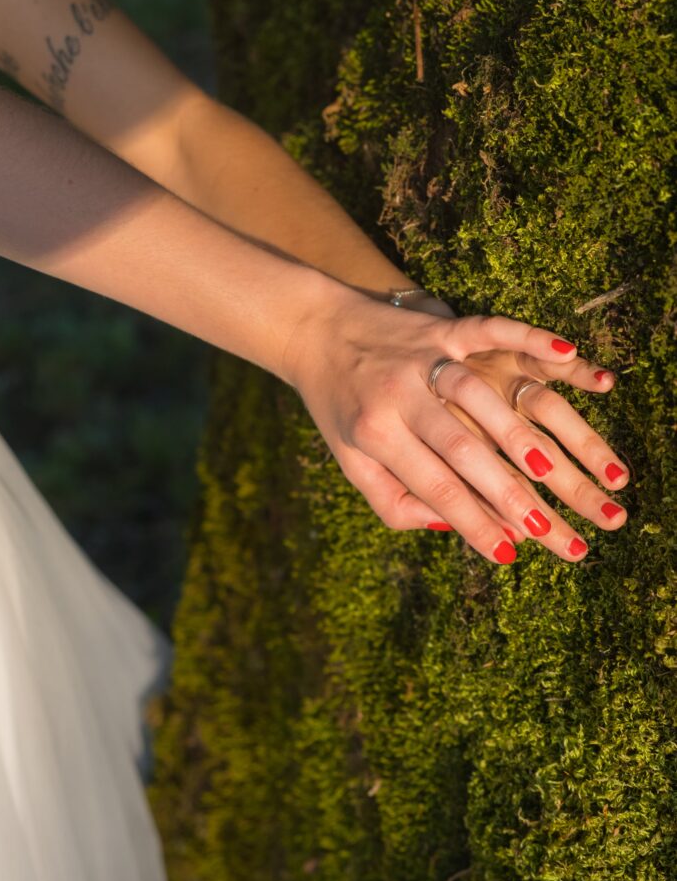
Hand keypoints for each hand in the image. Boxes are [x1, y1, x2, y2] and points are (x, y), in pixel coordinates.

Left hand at [287, 288, 610, 563]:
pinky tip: (567, 351)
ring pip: (478, 396)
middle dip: (506, 493)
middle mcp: (398, 396)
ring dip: (517, 432)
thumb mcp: (351, 460)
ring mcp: (421, 357)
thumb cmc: (339, 407)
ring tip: (553, 472)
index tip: (509, 555)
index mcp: (376, 435)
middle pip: (461, 450)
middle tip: (548, 530)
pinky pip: (488, 329)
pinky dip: (528, 337)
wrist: (313, 329)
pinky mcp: (439, 325)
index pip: (433, 488)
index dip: (472, 523)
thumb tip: (448, 527)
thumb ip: (393, 499)